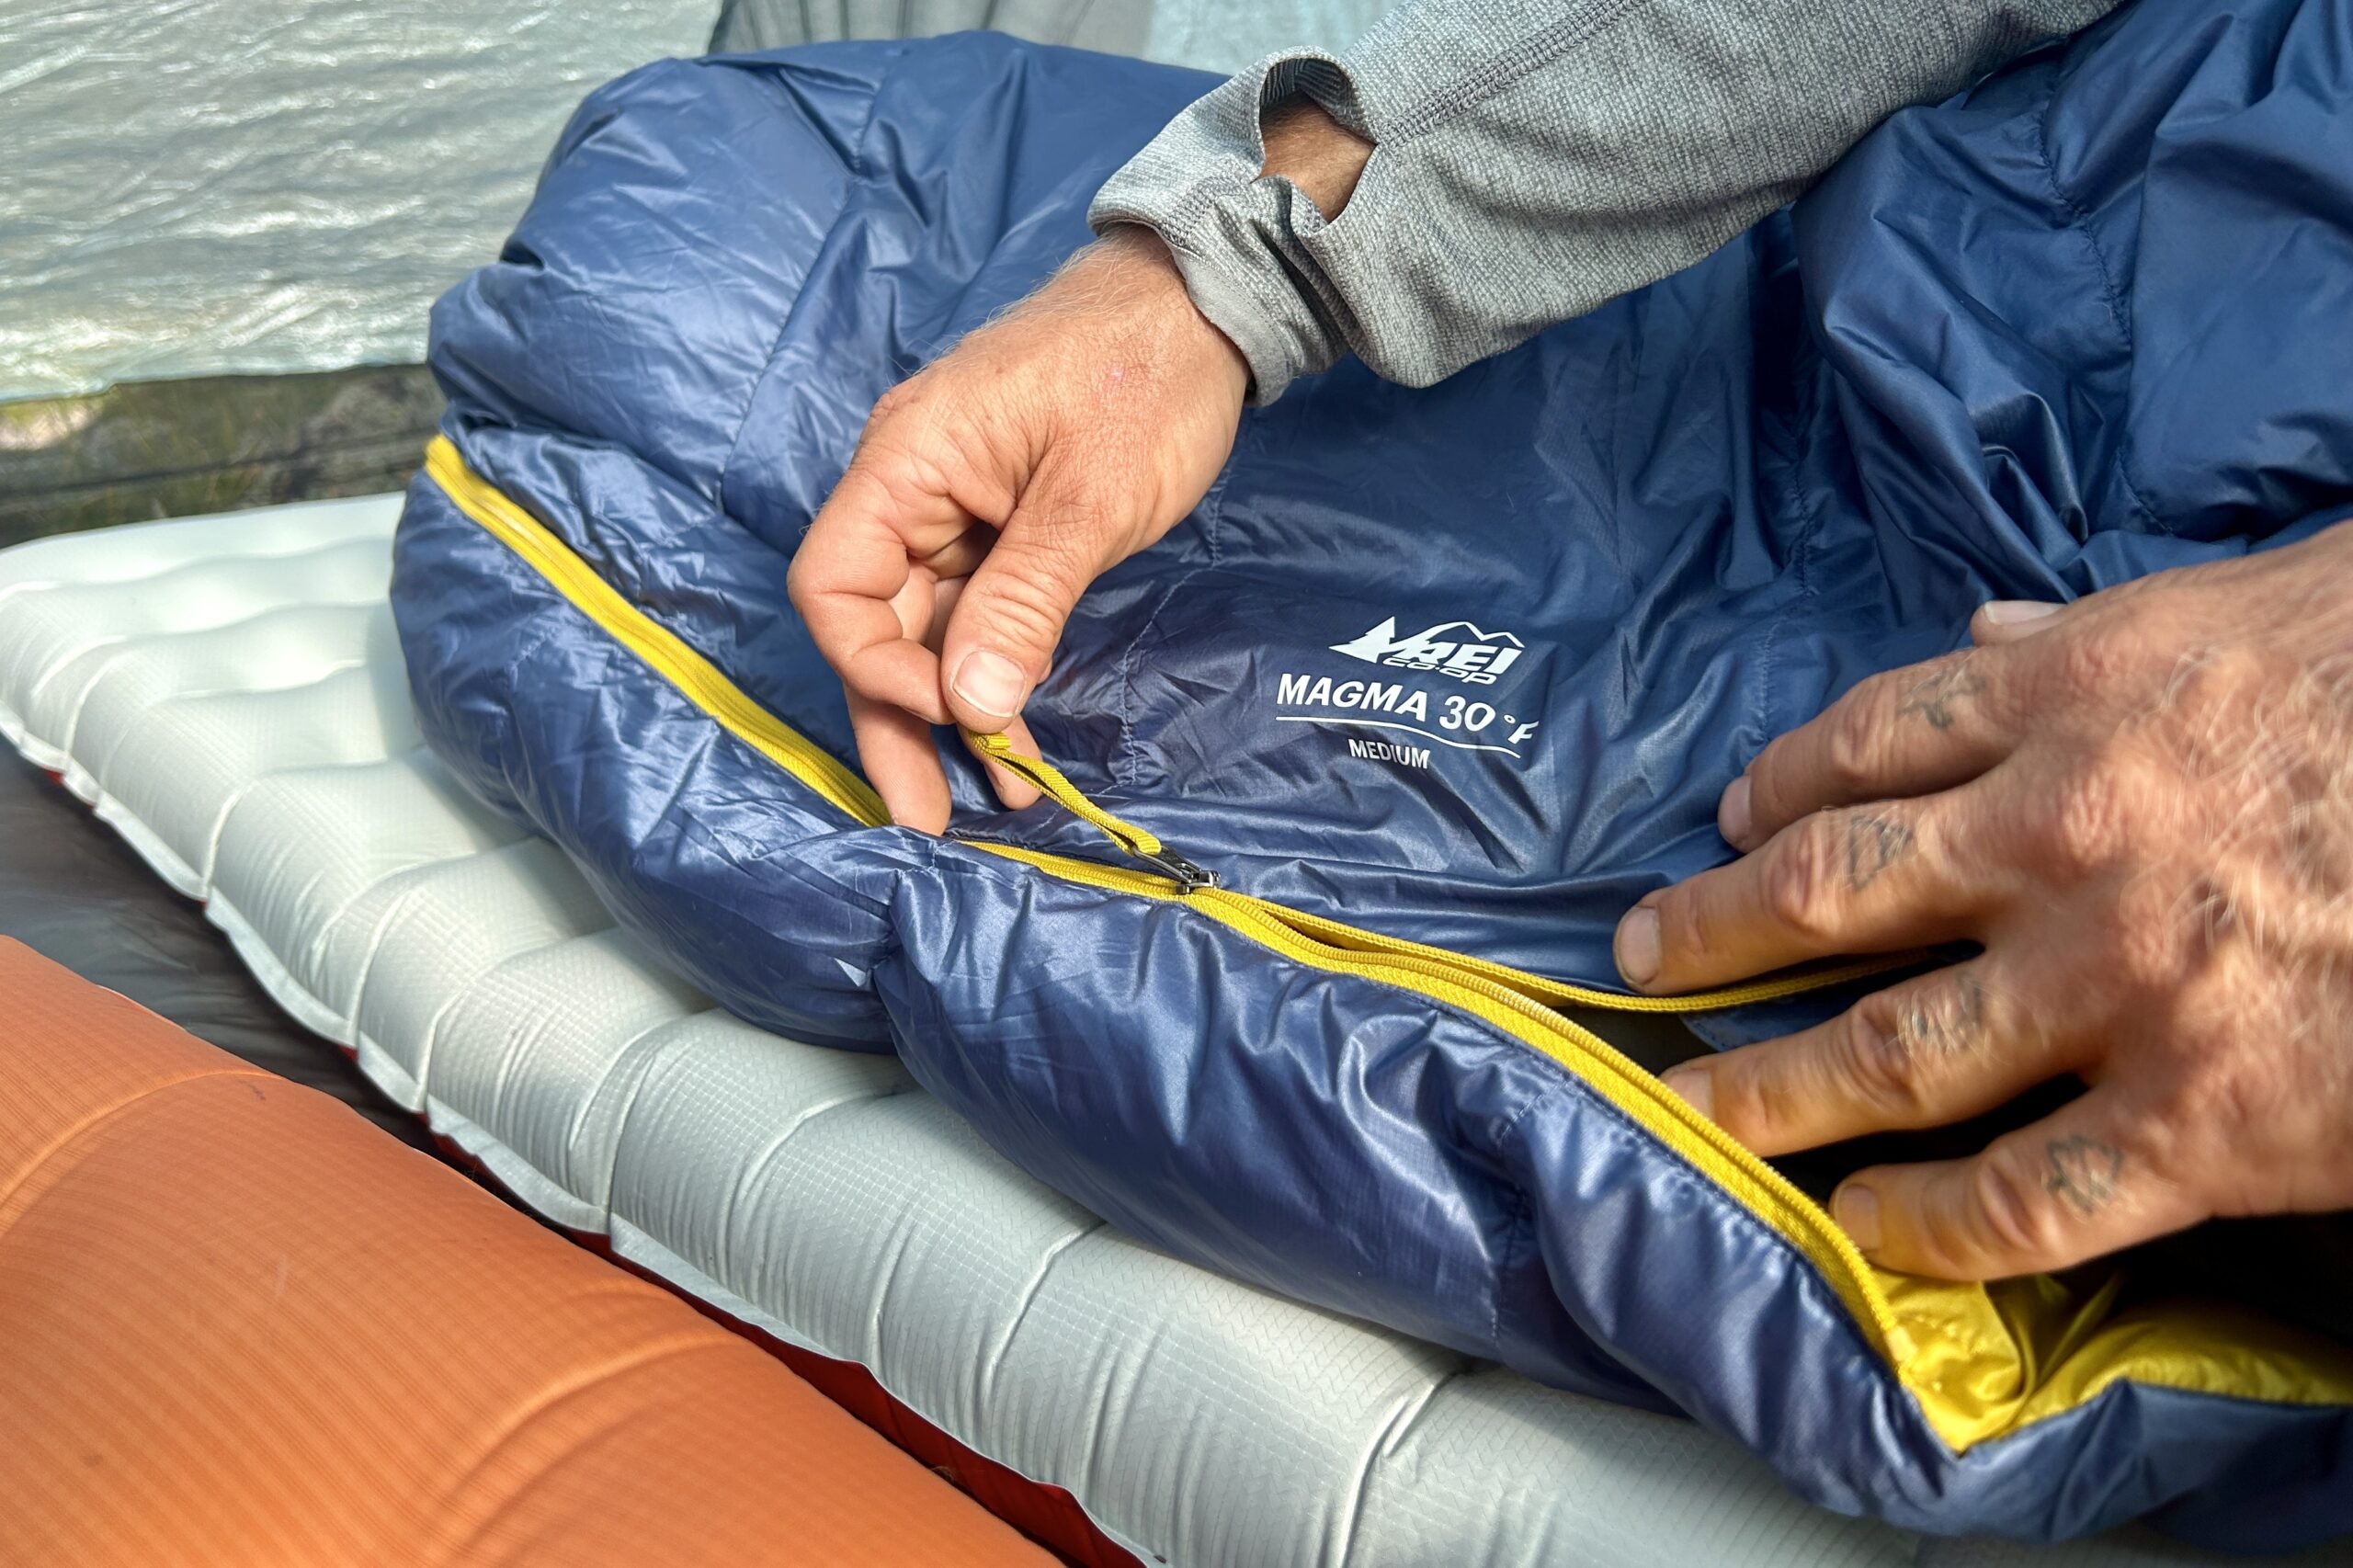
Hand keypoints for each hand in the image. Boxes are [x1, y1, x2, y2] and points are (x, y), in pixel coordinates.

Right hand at [786, 226, 1248, 829]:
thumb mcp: (1090, 496)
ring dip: (950, 712)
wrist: (1205, 302)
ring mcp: (953, 506)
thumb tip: (968, 704)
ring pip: (925, 628)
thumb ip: (1023, 600)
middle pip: (872, 622)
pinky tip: (1015, 735)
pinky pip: (973, 611)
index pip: (835, 586)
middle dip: (900, 721)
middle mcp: (911, 487)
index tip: (952, 713)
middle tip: (928, 817)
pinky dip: (991, 672)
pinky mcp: (998, 523)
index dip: (875, 665)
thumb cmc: (1146, 376)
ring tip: (982, 800)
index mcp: (907, 462)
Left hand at [1614, 523, 2352, 1280]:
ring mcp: (2122, 986)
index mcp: (2078, 697)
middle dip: (1714, 929)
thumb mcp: (2264, 601)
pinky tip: (1865, 1228)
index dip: (1780, 785)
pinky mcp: (2205, 1123)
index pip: (1868, 741)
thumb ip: (2102, 632)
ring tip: (1701, 1102)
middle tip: (1647, 958)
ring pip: (1887, 1052)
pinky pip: (2023, 1198)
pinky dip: (1928, 1225)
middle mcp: (2062, 836)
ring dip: (1771, 1085)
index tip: (1733, 817)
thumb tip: (1984, 641)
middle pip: (1827, 891)